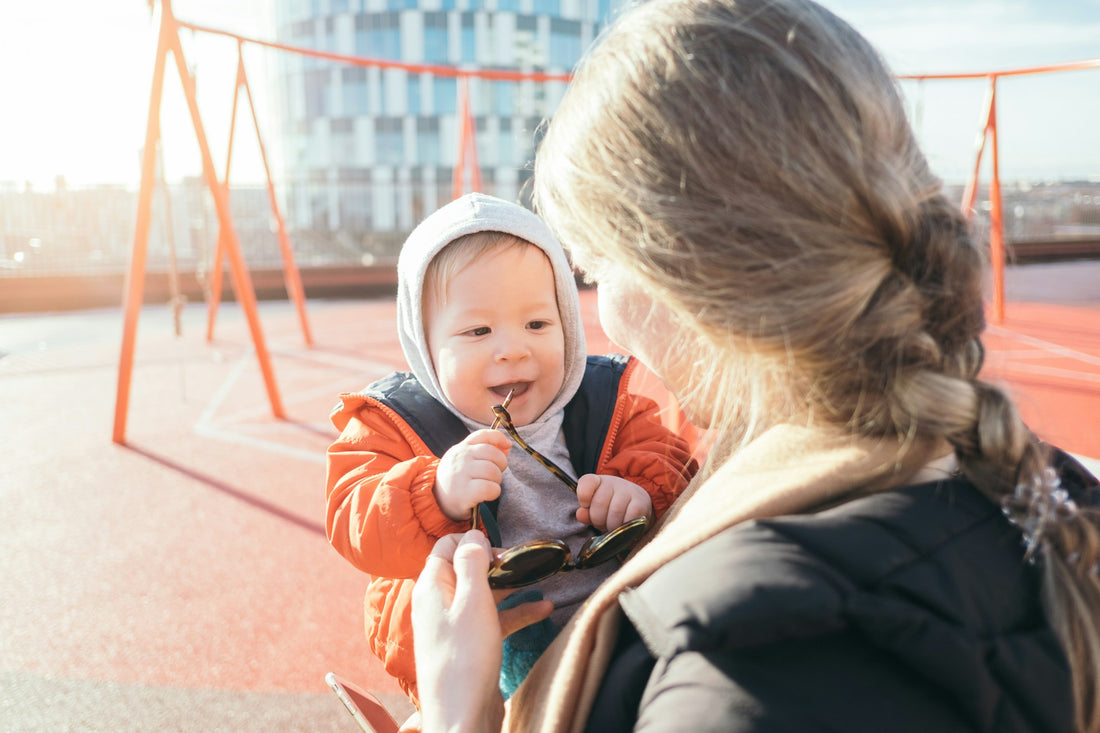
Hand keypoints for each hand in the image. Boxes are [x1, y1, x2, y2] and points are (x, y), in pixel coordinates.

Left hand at [413, 531, 550, 732]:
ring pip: (484, 594)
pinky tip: (544, 609)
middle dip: (497, 562)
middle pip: (467, 569)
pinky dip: (516, 612)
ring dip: (511, 586)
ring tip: (540, 579)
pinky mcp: (470, 645)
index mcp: (431, 586)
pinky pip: (493, 619)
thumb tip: (473, 535)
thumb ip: (472, 562)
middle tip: (526, 562)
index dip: (473, 541)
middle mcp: (439, 603)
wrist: (462, 716)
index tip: (501, 546)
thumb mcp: (472, 600)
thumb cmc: (465, 657)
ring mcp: (455, 625)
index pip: (446, 546)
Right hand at [434, 429, 511, 521]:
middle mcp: (460, 458)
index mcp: (461, 448)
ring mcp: (461, 474)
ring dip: (497, 481)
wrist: (435, 501)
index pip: (483, 435)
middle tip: (494, 475)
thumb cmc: (455, 480)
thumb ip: (484, 452)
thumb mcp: (464, 461)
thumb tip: (507, 446)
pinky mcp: (464, 492)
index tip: (507, 445)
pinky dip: (494, 492)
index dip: (499, 437)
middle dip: (500, 465)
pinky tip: (487, 495)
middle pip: (493, 454)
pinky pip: (491, 488)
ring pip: (493, 471)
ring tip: (488, 485)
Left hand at [576, 475, 653, 530]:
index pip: (586, 483)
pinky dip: (624, 526)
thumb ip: (586, 513)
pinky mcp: (641, 503)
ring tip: (613, 527)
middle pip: (599, 503)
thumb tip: (581, 515)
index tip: (587, 506)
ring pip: (615, 512)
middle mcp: (614, 482)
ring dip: (612, 525)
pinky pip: (629, 517)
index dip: (584, 498)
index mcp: (599, 481)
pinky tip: (624, 526)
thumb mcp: (596, 509)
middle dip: (598, 520)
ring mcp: (629, 491)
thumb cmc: (612, 508)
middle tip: (603, 523)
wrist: (638, 505)